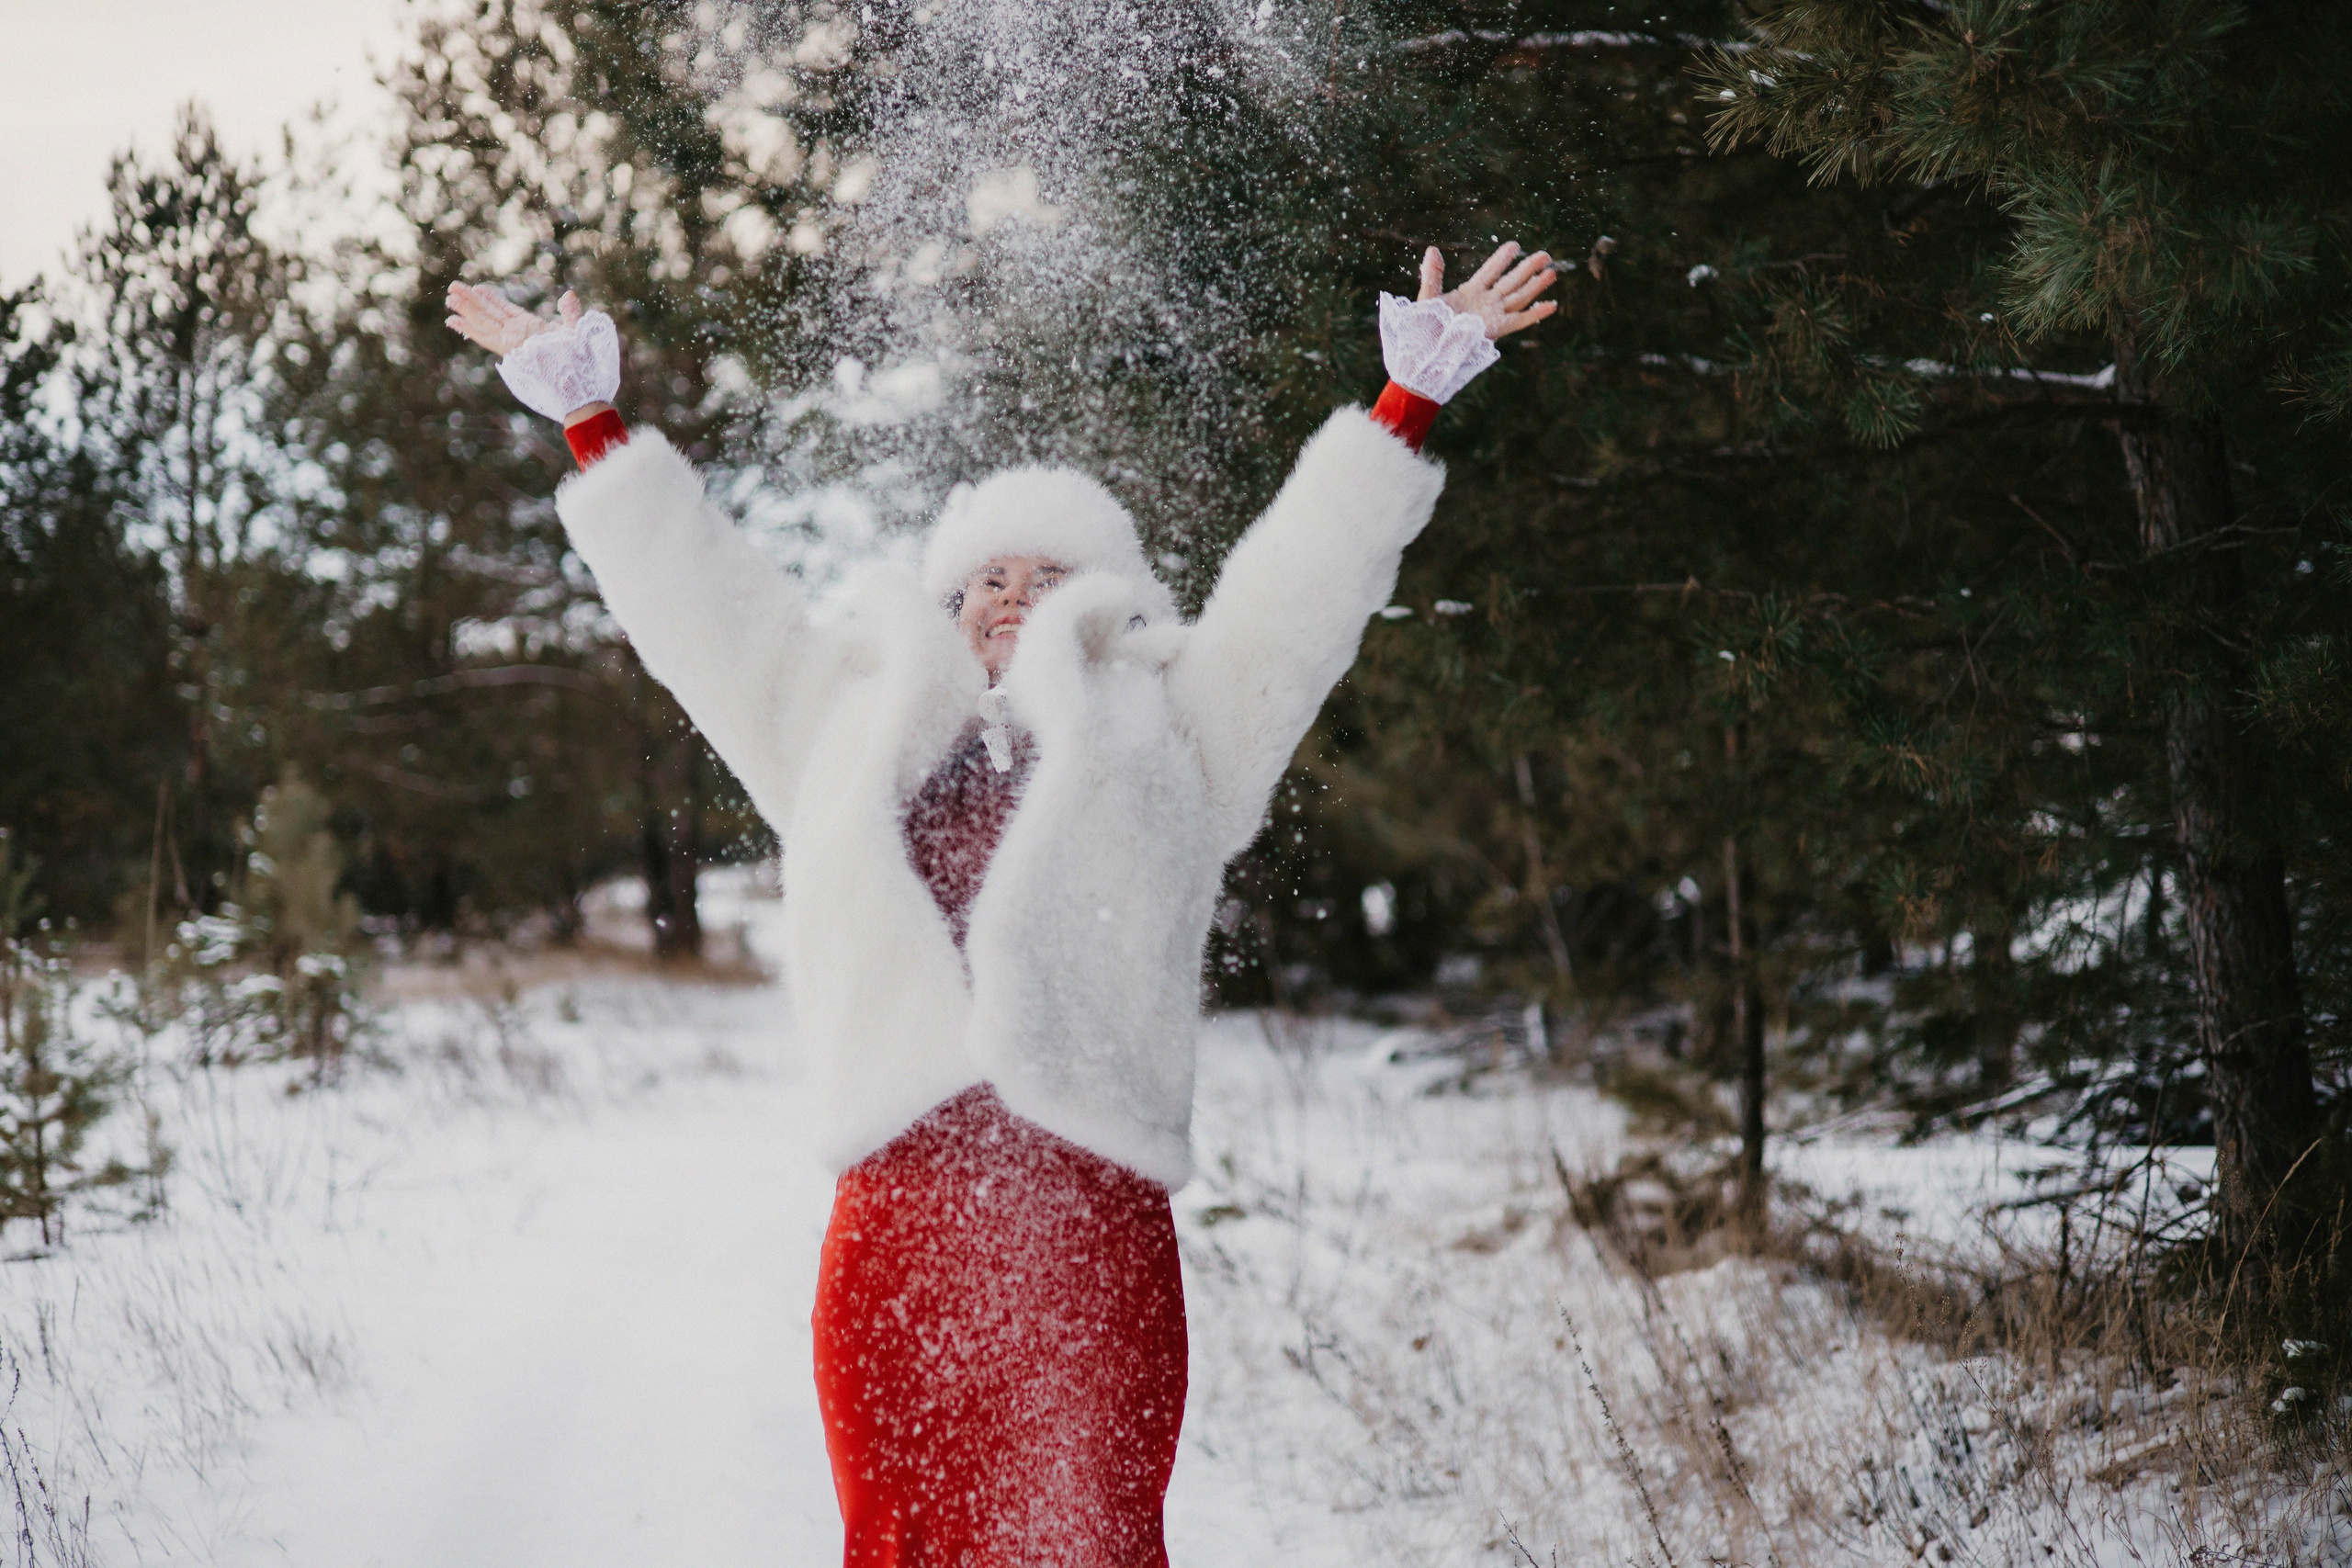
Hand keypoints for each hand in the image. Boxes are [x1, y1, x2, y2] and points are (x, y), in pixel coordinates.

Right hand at [448, 284, 617, 425]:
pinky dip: (469, 329)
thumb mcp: (575, 331)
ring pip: (484, 322)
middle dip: (471, 300)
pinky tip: (454, 322)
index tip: (478, 287)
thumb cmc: (579, 361)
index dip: (492, 298)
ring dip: (466, 310)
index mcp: (531, 327)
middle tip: (453, 287)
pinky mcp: (509, 350)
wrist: (579, 384)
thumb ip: (570, 312)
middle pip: (490, 312)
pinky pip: (485, 337)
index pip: (506, 309)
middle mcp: (517, 333)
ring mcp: (511, 341)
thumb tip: (570, 293)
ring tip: (449, 298)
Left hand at [1420, 242, 1557, 338]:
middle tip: (1545, 255)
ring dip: (1536, 286)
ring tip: (1552, 272)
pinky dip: (1535, 314)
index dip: (1502, 258)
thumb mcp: (1428, 296)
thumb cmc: (1424, 328)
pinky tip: (1551, 305)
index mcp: (1469, 293)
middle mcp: (1485, 303)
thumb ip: (1433, 274)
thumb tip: (1432, 250)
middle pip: (1511, 282)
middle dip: (1528, 268)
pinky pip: (1519, 321)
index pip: (1490, 271)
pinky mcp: (1495, 329)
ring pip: (1519, 298)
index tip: (1514, 245)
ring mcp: (1492, 316)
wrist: (1425, 352)